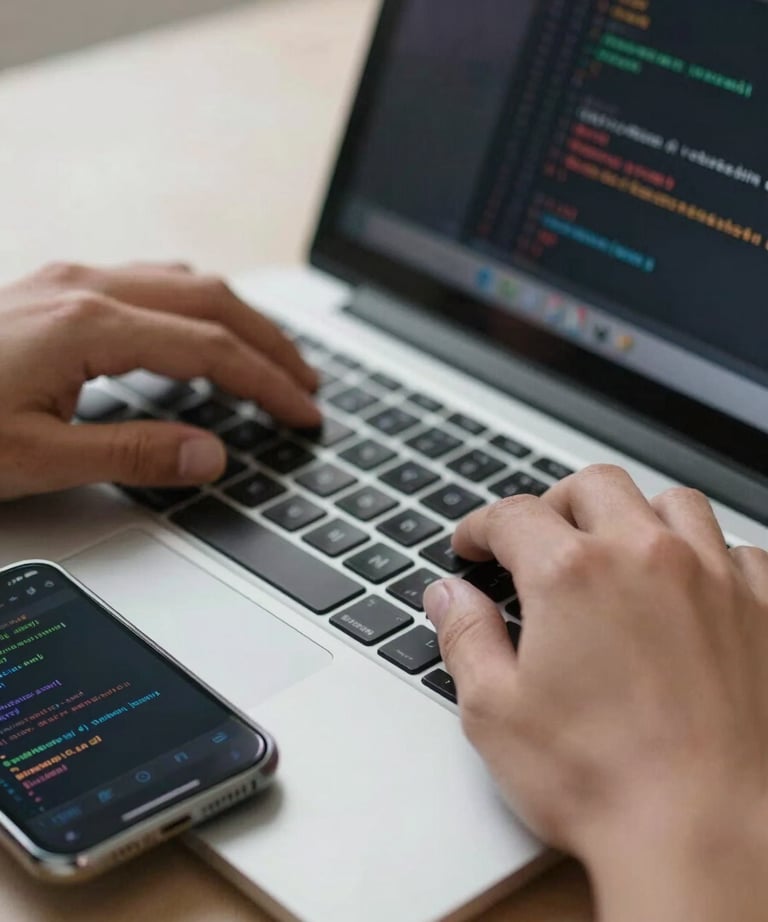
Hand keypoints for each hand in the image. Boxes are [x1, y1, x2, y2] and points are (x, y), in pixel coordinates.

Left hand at [0, 262, 319, 499]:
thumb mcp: (35, 458)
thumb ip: (134, 453)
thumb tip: (212, 456)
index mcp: (89, 324)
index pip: (211, 349)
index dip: (268, 384)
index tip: (304, 414)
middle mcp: (86, 287)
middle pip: (212, 300)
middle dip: (270, 343)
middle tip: (308, 385)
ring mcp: (69, 281)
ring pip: (184, 281)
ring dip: (237, 319)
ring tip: (270, 359)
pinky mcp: (55, 289)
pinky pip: (149, 282)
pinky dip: (195, 309)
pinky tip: (199, 335)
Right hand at [424, 466, 767, 921]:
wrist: (708, 837)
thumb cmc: (600, 782)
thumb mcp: (497, 712)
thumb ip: (466, 637)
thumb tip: (448, 596)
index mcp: (570, 574)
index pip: (513, 515)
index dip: (482, 526)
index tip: (474, 544)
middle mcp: (645, 557)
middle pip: (593, 485)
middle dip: (556, 503)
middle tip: (539, 538)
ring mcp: (713, 578)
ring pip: (672, 502)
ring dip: (634, 514)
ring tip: (617, 548)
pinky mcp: (765, 610)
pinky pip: (739, 549)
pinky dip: (708, 555)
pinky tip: (692, 588)